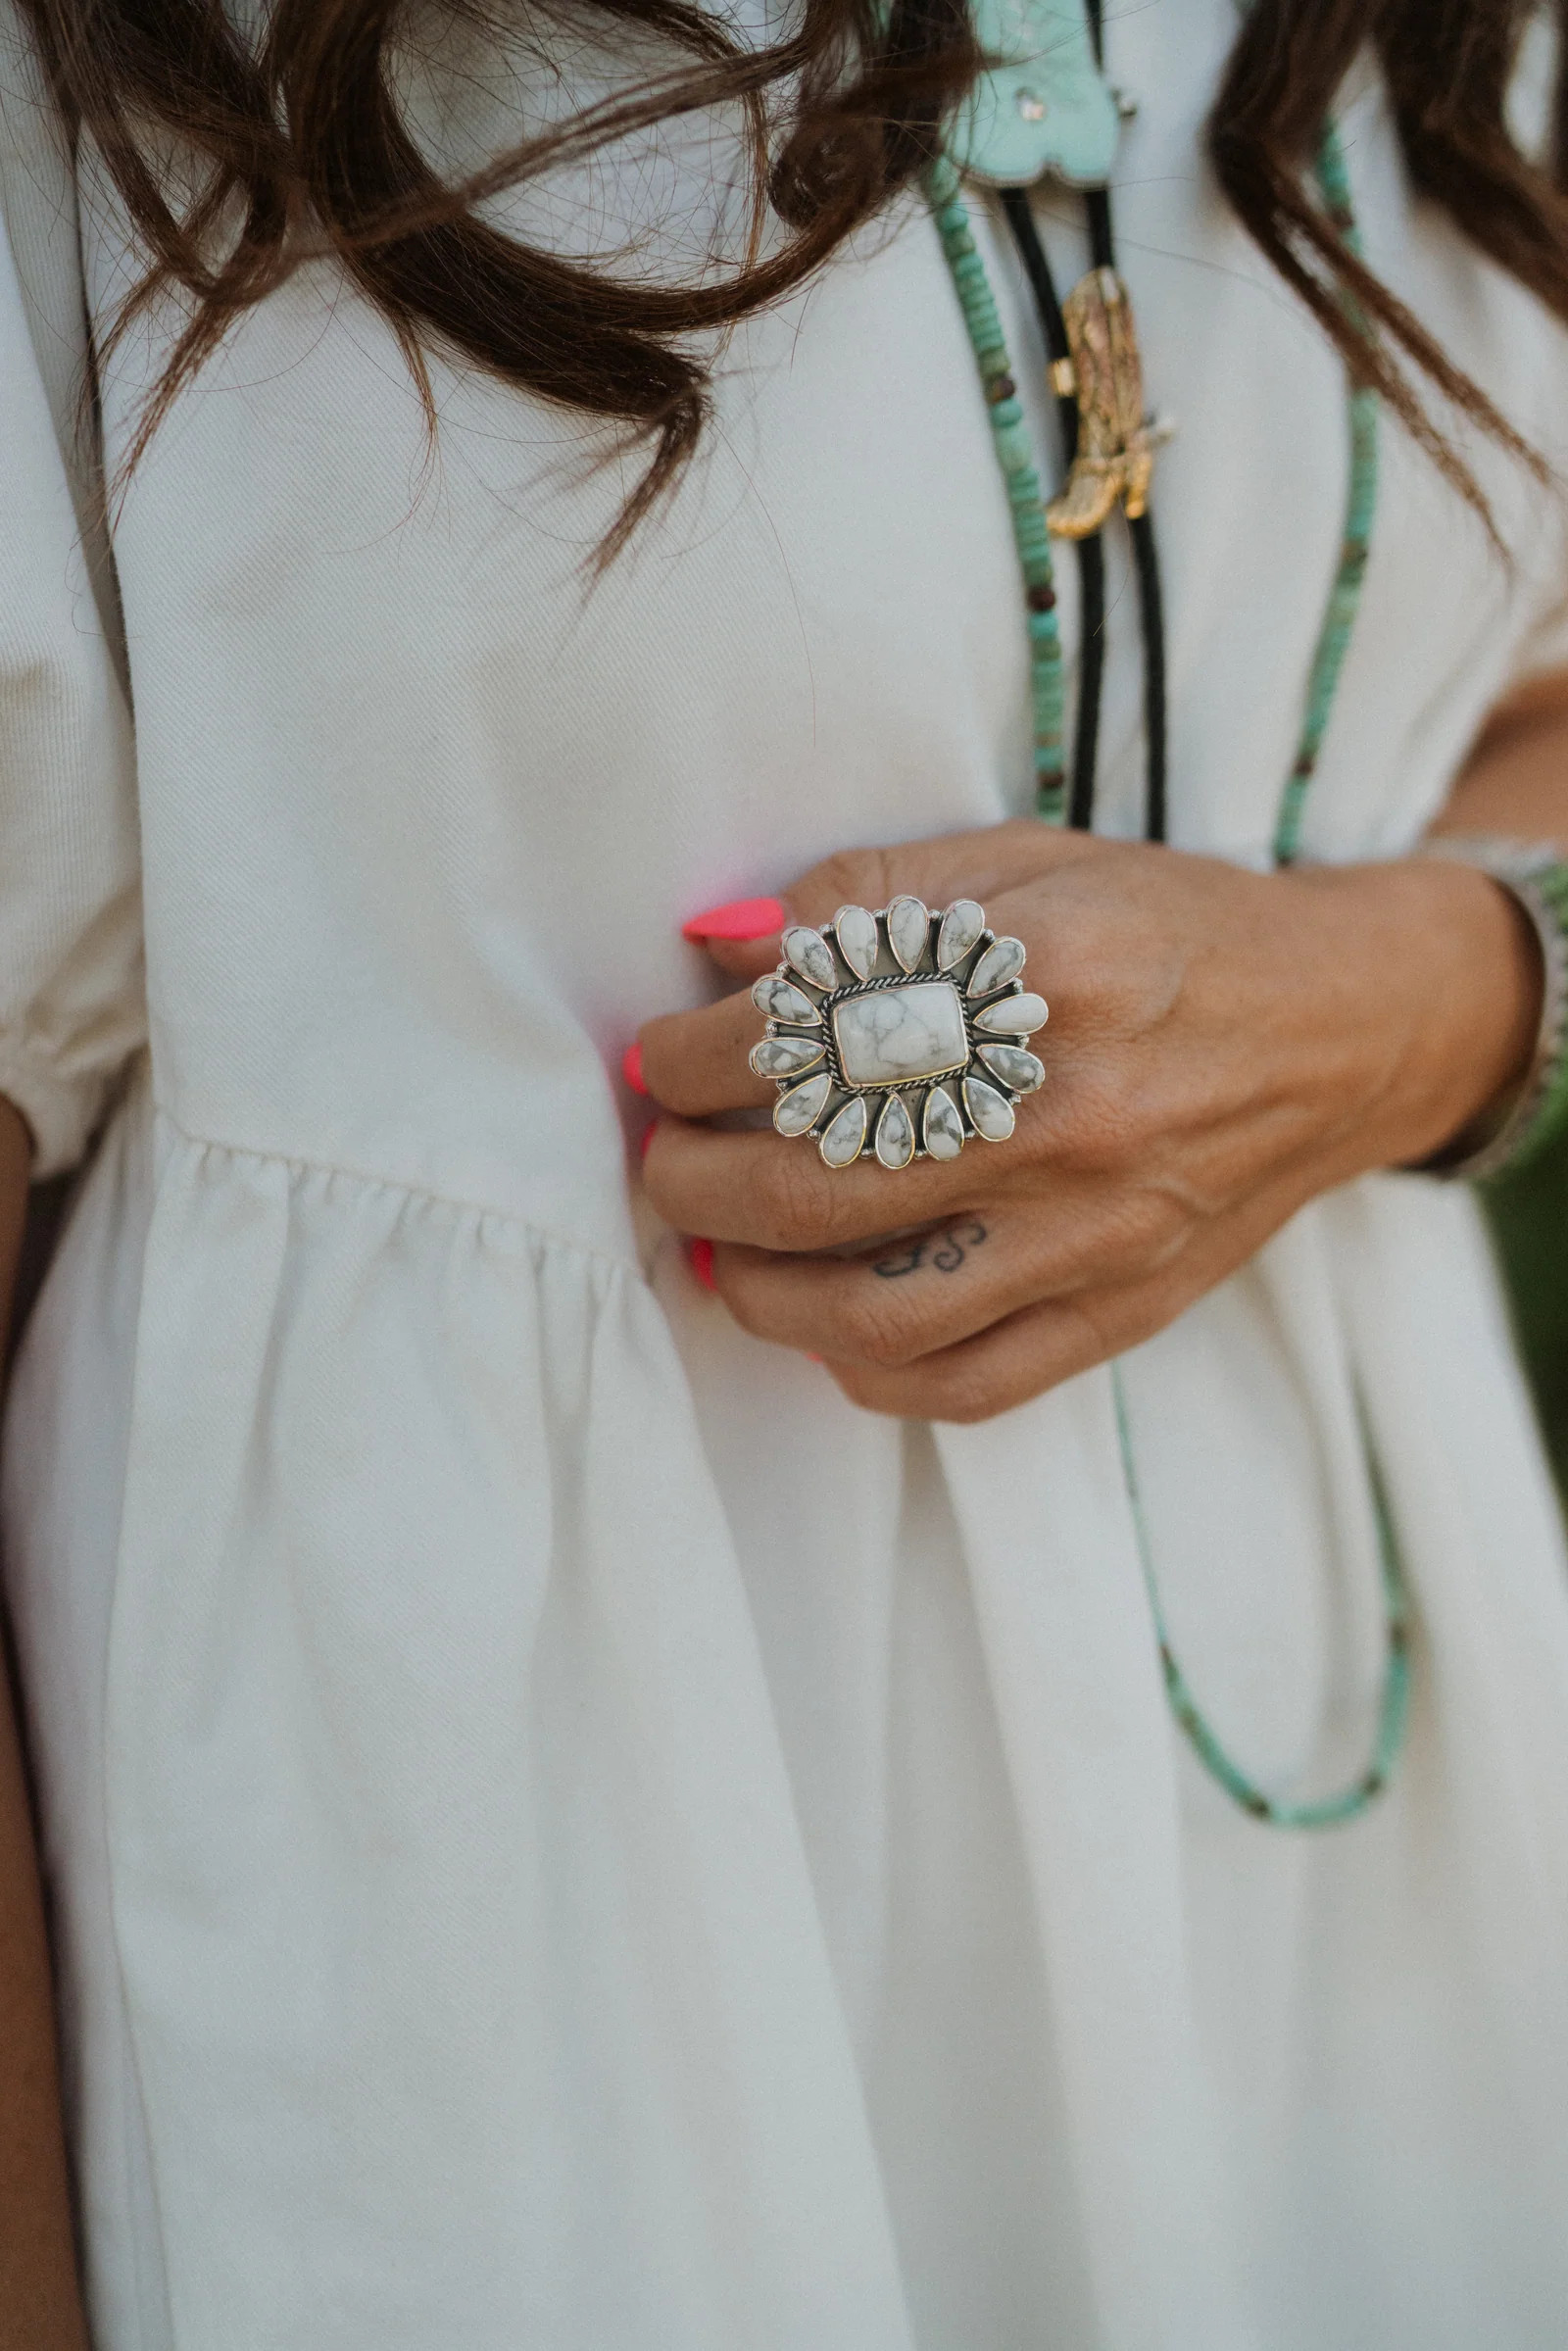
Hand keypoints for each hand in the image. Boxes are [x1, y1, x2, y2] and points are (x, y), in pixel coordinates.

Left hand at [637, 821, 1537, 1420]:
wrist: (1342, 1026)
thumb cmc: (1170, 933)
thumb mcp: (1031, 864)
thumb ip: (873, 896)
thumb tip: (720, 952)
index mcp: (1041, 973)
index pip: (809, 1035)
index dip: (699, 1056)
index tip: (667, 1057)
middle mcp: (1068, 1113)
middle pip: (815, 1185)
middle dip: (695, 1181)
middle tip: (667, 1158)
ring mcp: (1100, 1230)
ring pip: (874, 1315)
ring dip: (756, 1293)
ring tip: (719, 1251)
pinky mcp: (1126, 1308)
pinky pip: (968, 1385)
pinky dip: (867, 1374)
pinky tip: (826, 1325)